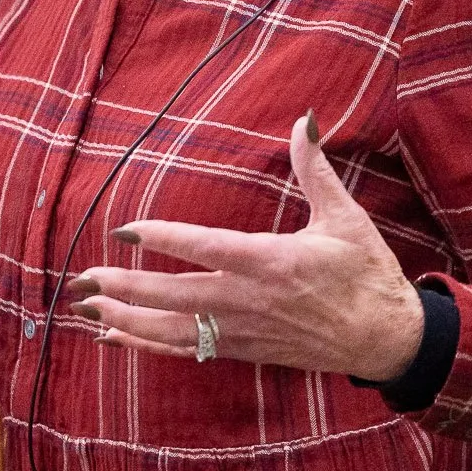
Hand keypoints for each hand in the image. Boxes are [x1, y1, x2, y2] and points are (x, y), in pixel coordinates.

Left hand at [70, 113, 425, 379]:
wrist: (387, 340)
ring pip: (174, 330)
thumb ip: (315, 168)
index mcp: (271, 262)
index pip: (206, 247)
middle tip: (84, 277)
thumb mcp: (344, 218)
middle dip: (127, 287)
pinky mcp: (244, 351)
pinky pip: (187, 350)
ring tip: (88, 306)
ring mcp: (243, 331)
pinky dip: (146, 345)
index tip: (123, 230)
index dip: (162, 238)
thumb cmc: (366, 274)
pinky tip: (114, 336)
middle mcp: (249, 301)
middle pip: (176, 296)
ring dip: (128, 318)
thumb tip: (304, 120)